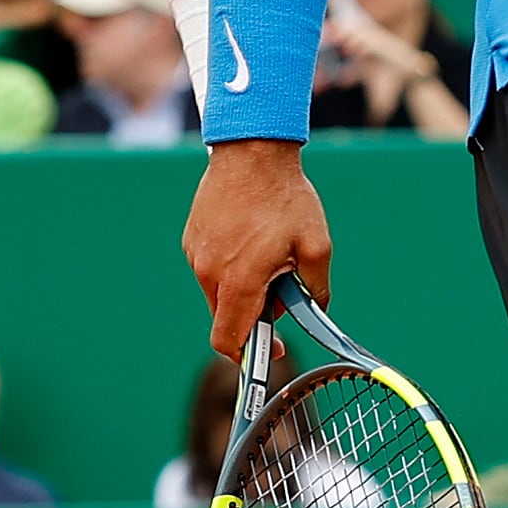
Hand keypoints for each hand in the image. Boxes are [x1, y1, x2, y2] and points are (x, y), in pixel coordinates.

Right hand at [184, 140, 329, 352]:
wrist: (252, 152)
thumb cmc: (285, 198)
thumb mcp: (316, 246)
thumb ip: (315, 288)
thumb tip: (314, 311)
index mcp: (239, 280)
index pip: (228, 339)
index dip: (247, 355)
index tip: (272, 348)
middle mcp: (210, 272)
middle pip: (226, 317)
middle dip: (254, 314)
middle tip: (281, 288)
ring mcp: (196, 255)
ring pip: (219, 292)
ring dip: (242, 288)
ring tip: (268, 254)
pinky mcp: (192, 240)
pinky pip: (210, 268)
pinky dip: (230, 267)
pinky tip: (251, 240)